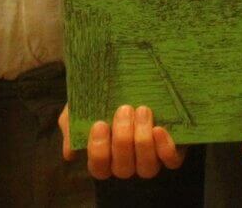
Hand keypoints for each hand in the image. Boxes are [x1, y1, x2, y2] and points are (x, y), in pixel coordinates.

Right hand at [59, 103, 186, 178]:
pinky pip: (171, 161)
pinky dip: (165, 148)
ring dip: (142, 141)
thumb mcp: (81, 105)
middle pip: (123, 168)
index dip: (98, 151)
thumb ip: (71, 126)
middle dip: (123, 140)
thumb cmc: (103, 94)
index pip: (99, 168)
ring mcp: (150, 157)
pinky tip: (159, 129)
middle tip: (124, 108)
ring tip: (143, 110)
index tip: (99, 123)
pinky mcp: (172, 150)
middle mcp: (128, 162)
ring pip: (146, 168)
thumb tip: (70, 153)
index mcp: (105, 156)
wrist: (133, 73)